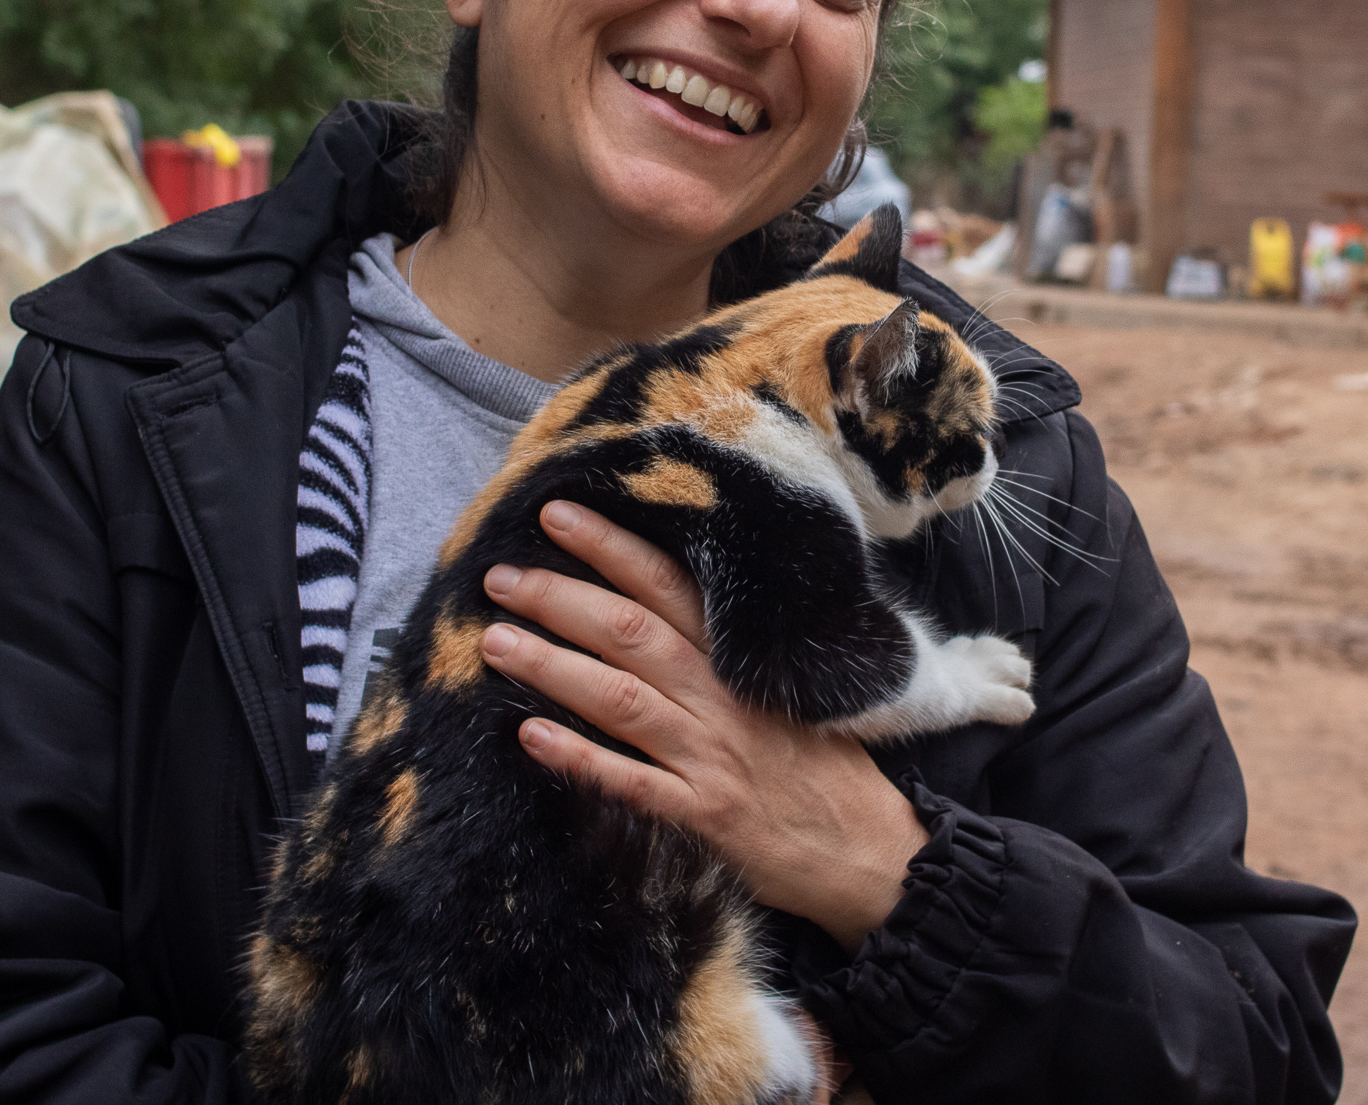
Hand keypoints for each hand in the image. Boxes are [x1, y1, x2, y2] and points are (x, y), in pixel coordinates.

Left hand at [478, 499, 928, 954]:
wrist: (874, 852)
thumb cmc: (826, 767)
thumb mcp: (790, 689)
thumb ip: (729, 651)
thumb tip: (656, 603)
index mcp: (743, 658)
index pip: (668, 586)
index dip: (611, 548)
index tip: (557, 515)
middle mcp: (724, 697)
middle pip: (631, 633)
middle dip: (561, 598)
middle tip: (499, 575)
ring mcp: (713, 755)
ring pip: (622, 699)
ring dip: (553, 666)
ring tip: (494, 641)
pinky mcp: (706, 816)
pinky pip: (633, 783)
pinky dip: (582, 757)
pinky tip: (531, 736)